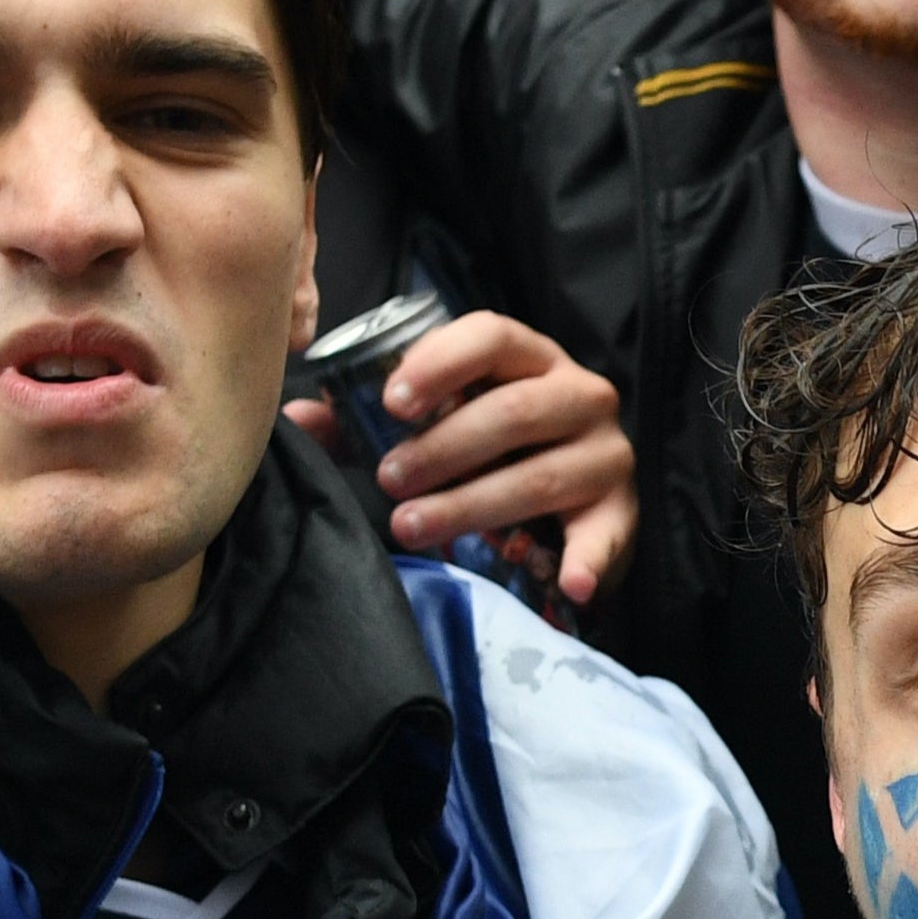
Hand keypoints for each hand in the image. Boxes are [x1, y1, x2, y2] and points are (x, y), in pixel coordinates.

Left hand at [288, 309, 642, 602]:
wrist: (574, 490)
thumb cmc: (491, 445)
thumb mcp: (438, 420)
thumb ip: (368, 419)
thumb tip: (296, 421)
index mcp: (531, 356)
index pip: (493, 335)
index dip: (441, 364)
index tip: (392, 403)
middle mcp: (579, 393)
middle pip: (514, 412)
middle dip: (444, 449)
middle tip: (387, 480)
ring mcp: (605, 452)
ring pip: (542, 474)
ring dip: (473, 505)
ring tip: (412, 527)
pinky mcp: (621, 509)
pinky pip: (604, 536)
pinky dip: (587, 560)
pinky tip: (565, 583)